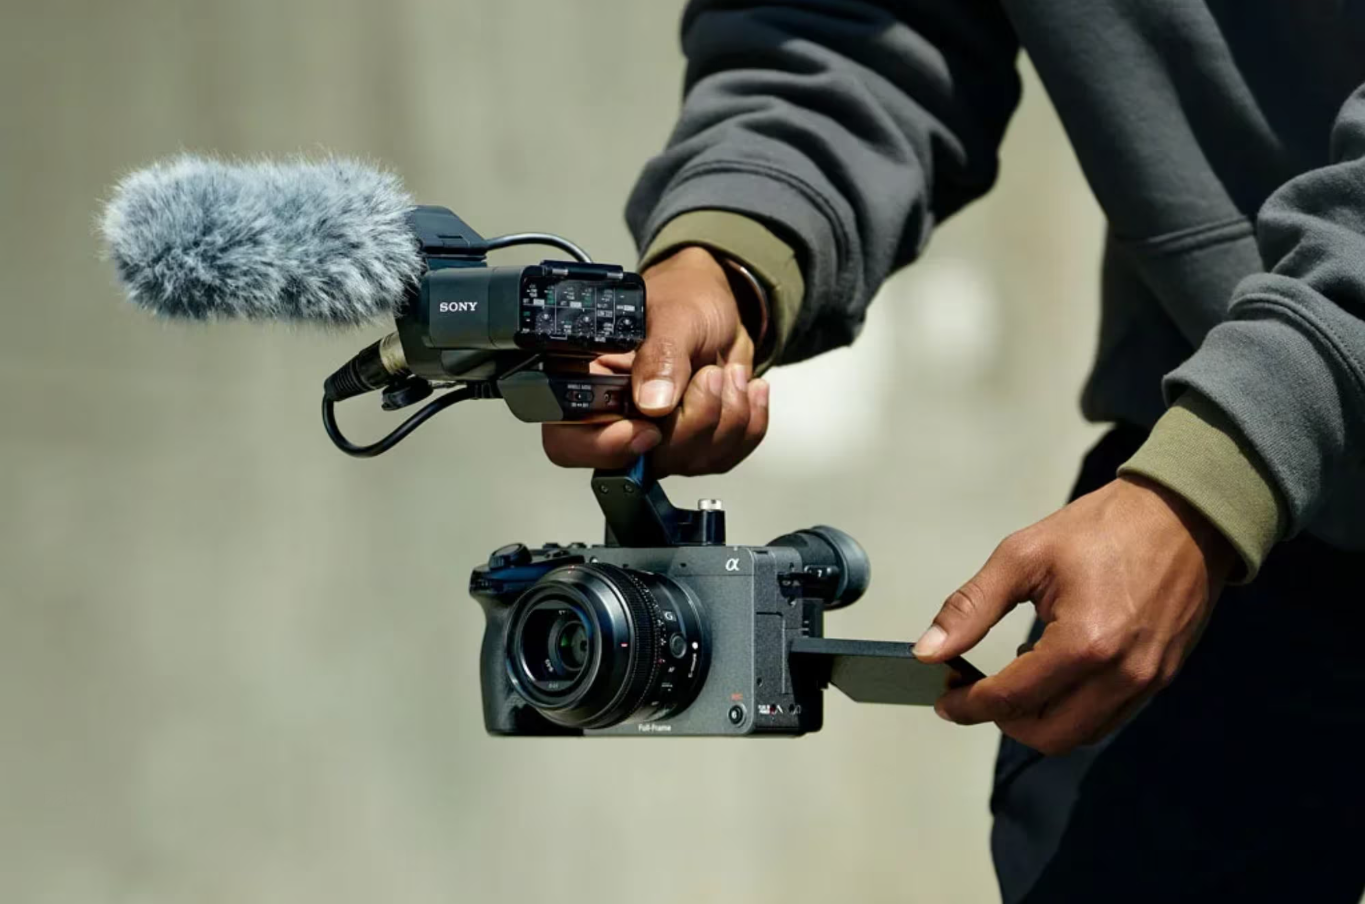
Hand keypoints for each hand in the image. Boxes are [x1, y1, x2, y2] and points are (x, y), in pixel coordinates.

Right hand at [541, 246, 769, 475]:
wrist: (722, 308)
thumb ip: (660, 355)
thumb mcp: (673, 314)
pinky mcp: (694, 445)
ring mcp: (656, 438)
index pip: (570, 442)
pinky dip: (747, 421)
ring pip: (691, 460)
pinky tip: (742, 388)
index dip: (606, 446)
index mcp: (589, 383)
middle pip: (644, 459)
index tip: (649, 428)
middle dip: (693, 419)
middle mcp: (617, 419)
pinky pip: (725, 456)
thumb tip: (651, 402)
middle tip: (708, 374)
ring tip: (726, 371)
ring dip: (727, 414)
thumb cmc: (686, 298)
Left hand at [913, 475, 1235, 754]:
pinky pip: (1110, 715)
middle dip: (1003, 721)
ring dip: (1039, 718)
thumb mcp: (1023, 556)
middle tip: (974, 693)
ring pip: (1081, 733)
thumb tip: (928, 651)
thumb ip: (971, 608)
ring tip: (1014, 677)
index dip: (969, 705)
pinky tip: (1052, 669)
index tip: (944, 699)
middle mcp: (1121, 673)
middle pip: (1049, 735)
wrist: (1182, 513)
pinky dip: (1073, 708)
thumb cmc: (1104, 527)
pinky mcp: (1162, 675)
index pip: (1012, 699)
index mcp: (1084, 643)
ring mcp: (1148, 679)